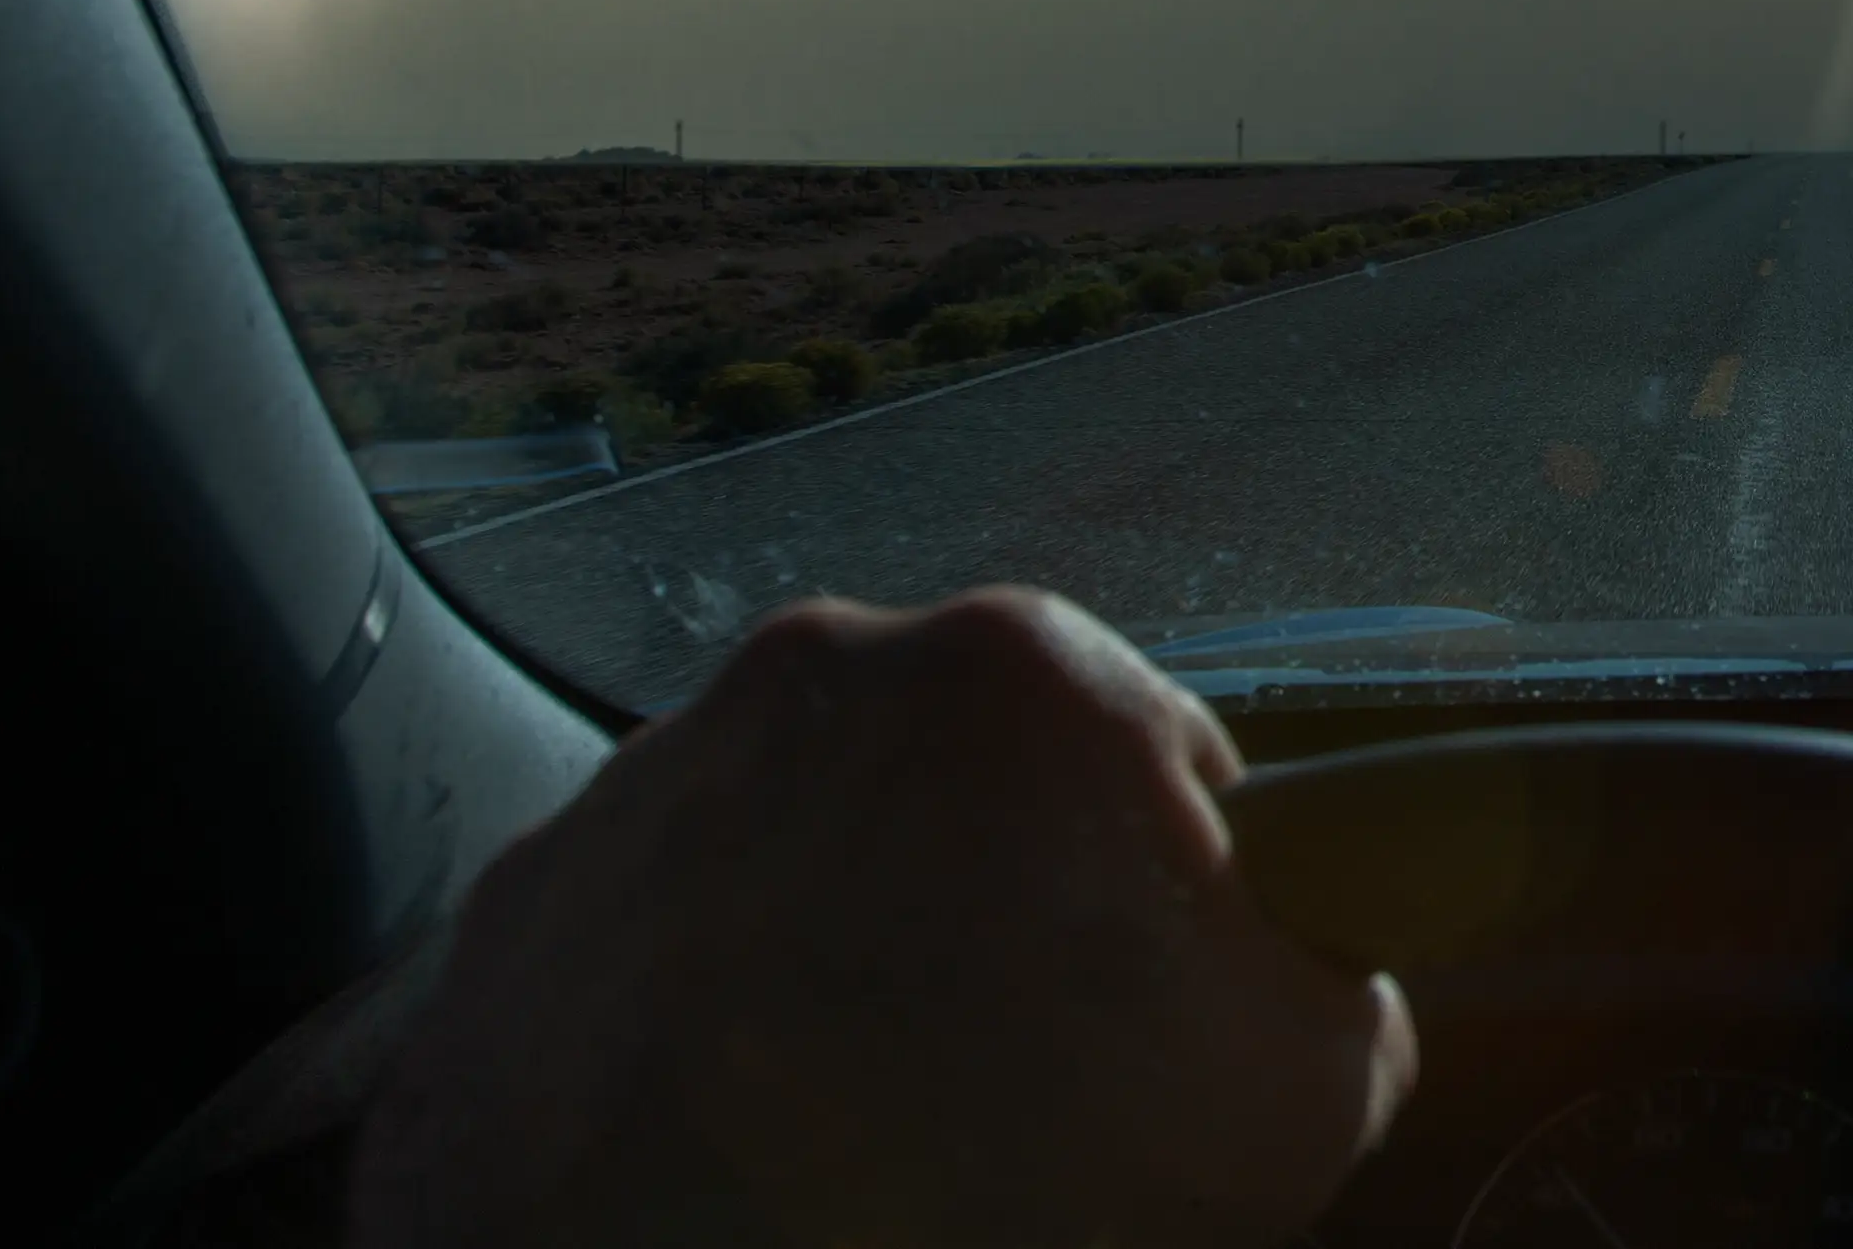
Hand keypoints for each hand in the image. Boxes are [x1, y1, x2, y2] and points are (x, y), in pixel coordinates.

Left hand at [351, 587, 1413, 1246]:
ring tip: (852, 1124)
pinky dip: (688, 1026)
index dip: (1173, 895)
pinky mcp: (513, 912)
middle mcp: (818, 673)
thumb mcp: (1303, 1095)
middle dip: (988, 906)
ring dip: (834, 951)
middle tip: (1004, 1081)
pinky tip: (729, 1136)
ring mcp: (641, 783)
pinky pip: (645, 946)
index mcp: (1019, 669)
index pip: (1158, 757)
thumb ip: (1339, 983)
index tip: (1146, 1008)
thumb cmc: (1017, 1184)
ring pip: (795, 850)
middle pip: (961, 787)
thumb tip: (1317, 972)